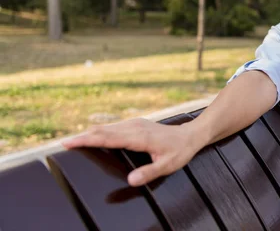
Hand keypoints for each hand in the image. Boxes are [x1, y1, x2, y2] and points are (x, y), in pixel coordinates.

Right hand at [62, 118, 199, 186]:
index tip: (70, 143)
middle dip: (83, 136)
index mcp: (139, 137)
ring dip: (90, 132)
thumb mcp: (168, 166)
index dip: (87, 140)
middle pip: (103, 130)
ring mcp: (135, 123)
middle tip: (64, 144)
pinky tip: (93, 135)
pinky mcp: (136, 124)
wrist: (191, 135)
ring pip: (107, 127)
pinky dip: (100, 131)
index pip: (107, 138)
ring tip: (73, 141)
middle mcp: (134, 127)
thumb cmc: (180, 151)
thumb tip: (130, 181)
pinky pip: (114, 126)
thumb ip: (149, 173)